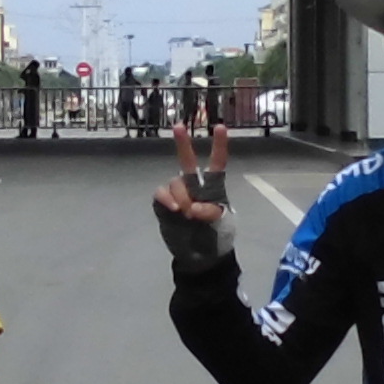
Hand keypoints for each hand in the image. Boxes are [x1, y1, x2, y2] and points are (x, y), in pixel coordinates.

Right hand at [153, 125, 233, 264]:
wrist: (200, 257)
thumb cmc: (217, 236)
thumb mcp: (223, 223)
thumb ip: (210, 211)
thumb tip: (190, 206)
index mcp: (213, 186)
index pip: (217, 162)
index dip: (219, 145)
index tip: (220, 127)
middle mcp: (194, 185)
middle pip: (186, 161)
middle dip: (182, 143)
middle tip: (178, 126)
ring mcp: (178, 194)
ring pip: (175, 183)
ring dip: (181, 196)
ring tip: (187, 213)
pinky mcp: (164, 205)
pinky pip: (161, 195)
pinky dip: (167, 200)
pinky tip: (174, 209)